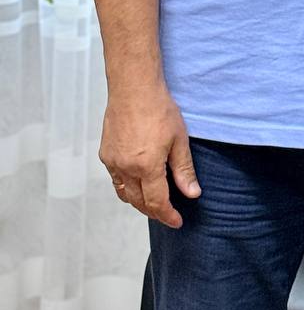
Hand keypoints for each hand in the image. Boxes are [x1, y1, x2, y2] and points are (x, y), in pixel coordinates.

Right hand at [99, 86, 200, 227]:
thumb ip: (184, 170)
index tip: (177, 221)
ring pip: (125, 194)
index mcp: (146, 166)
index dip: (168, 215)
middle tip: (168, 214)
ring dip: (139, 202)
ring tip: (153, 203)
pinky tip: (137, 184)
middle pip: (139, 202)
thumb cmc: (158, 109)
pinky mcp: (106, 154)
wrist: (133, 88)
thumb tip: (192, 193)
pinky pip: (116, 180)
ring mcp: (113, 162)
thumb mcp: (179, 139)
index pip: (157, 202)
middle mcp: (126, 168)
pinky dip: (126, 188)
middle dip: (154, 212)